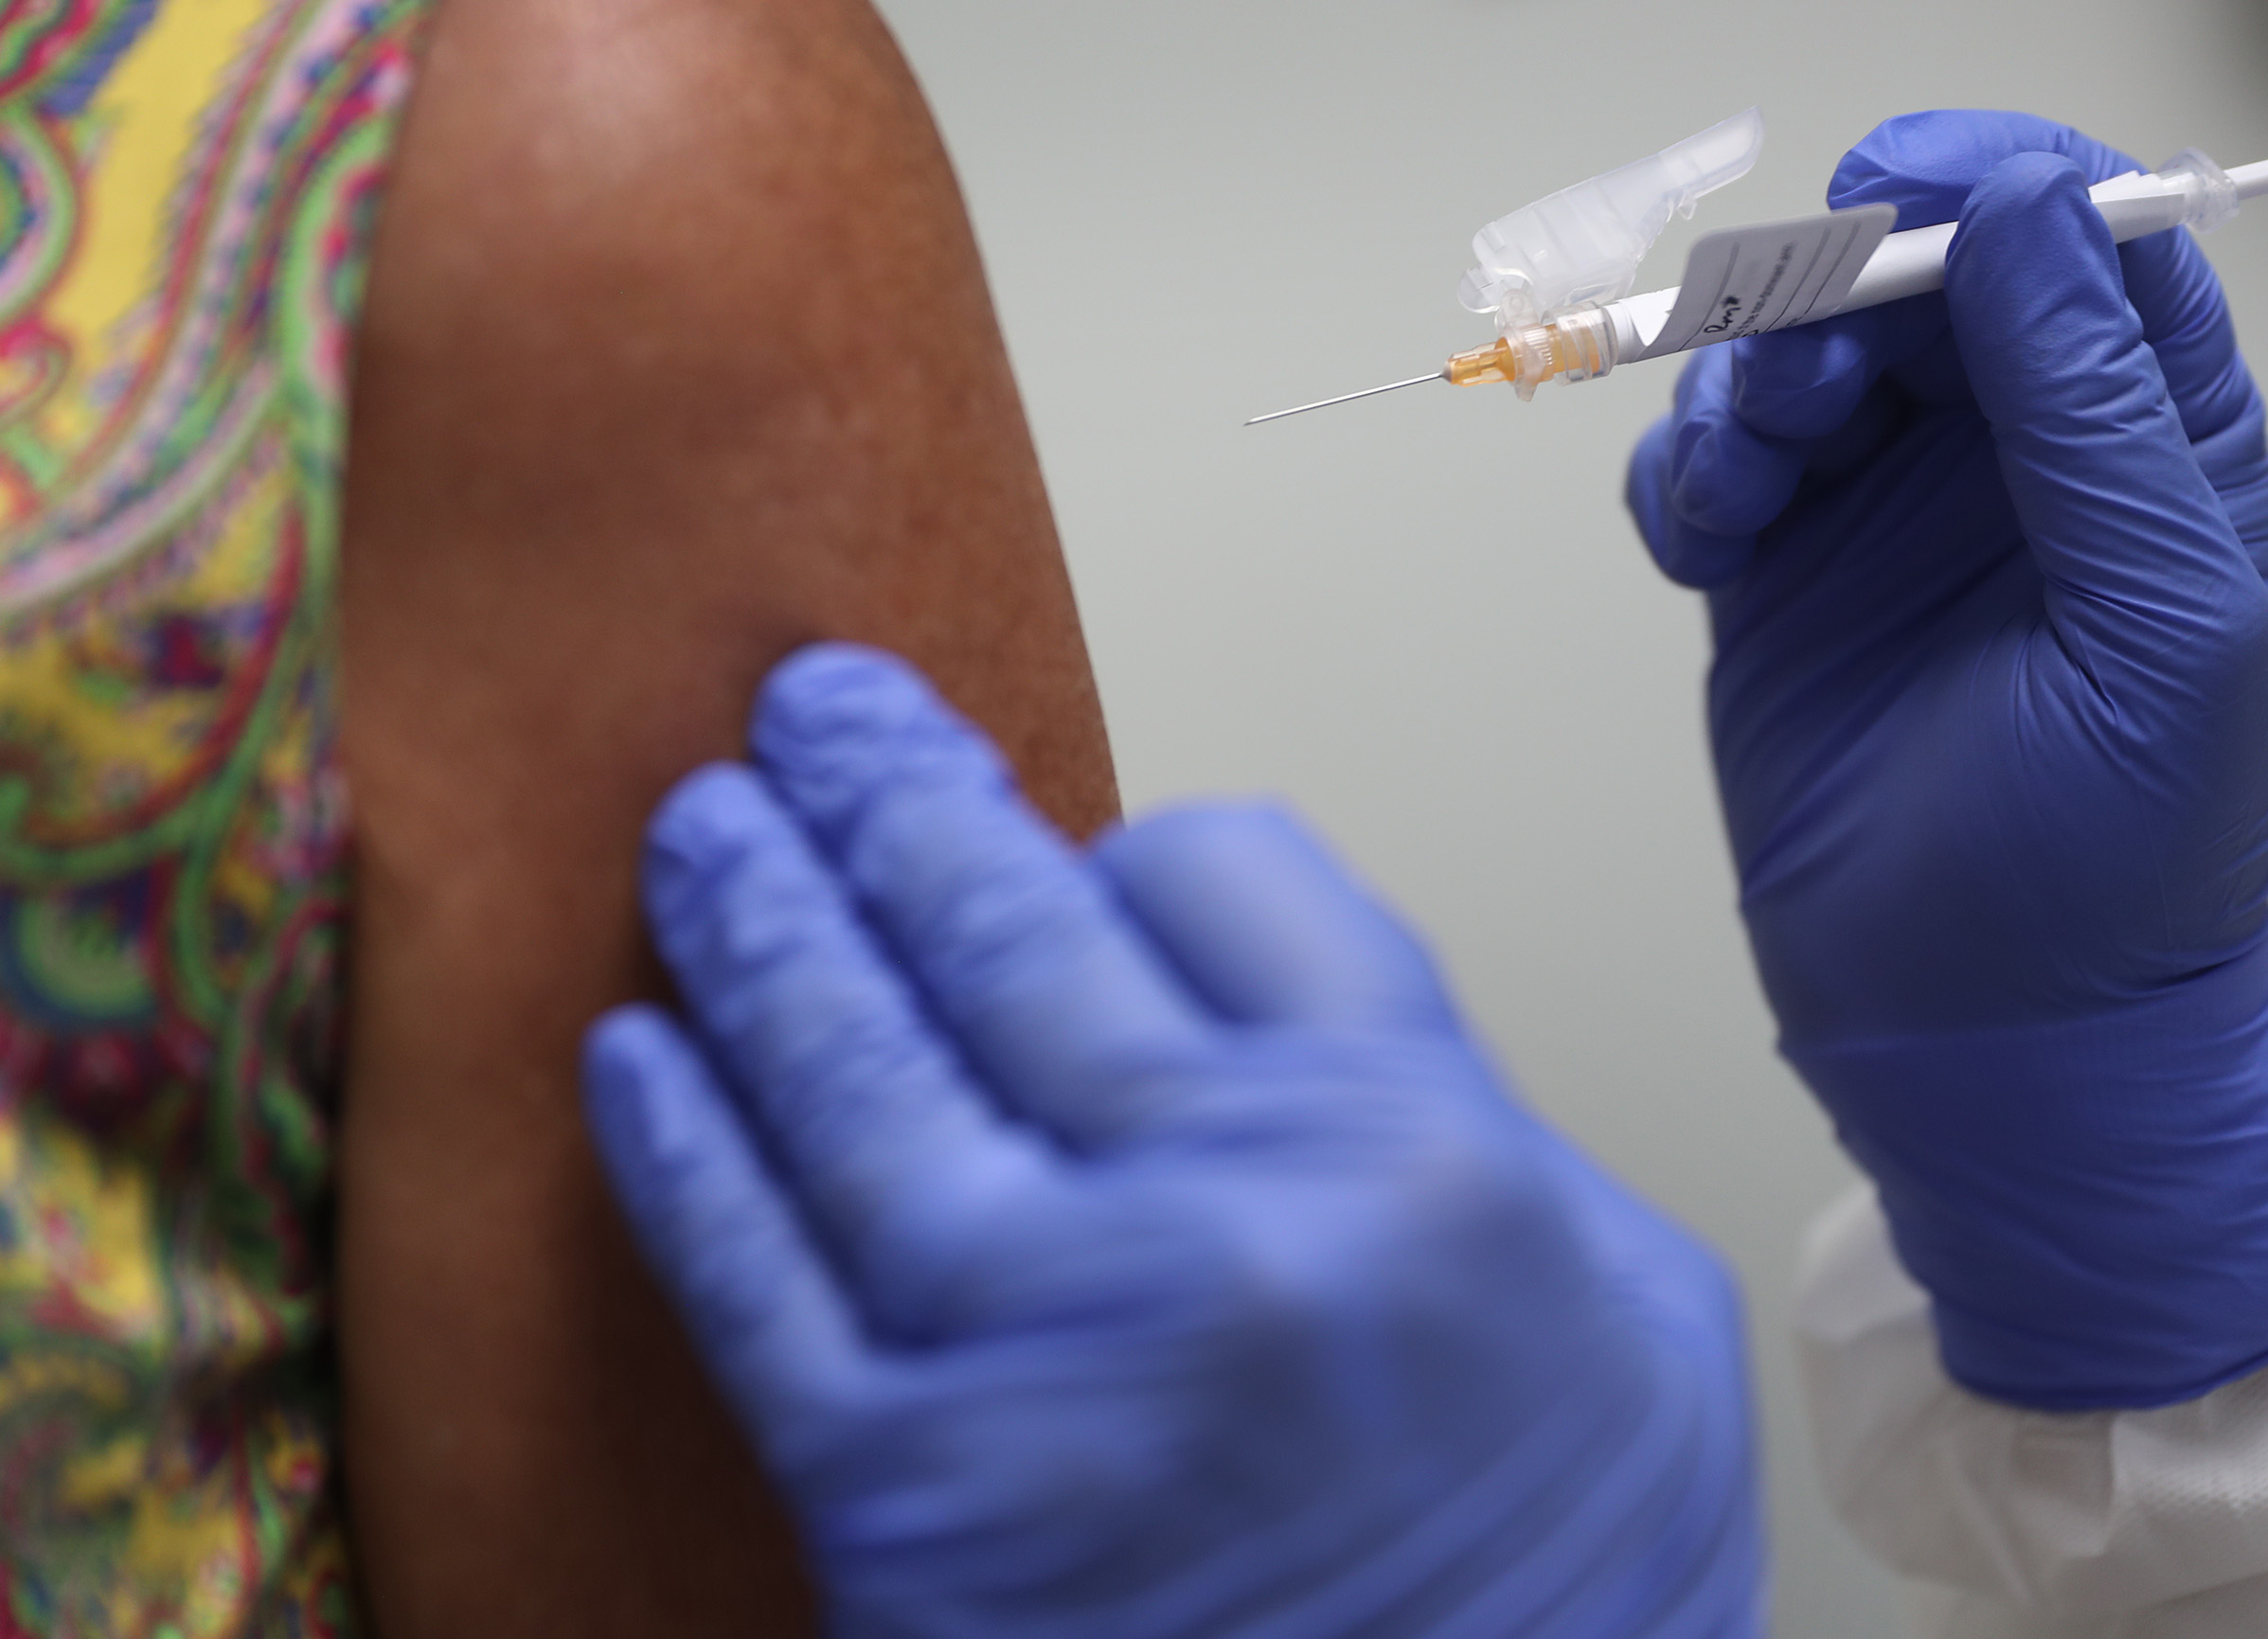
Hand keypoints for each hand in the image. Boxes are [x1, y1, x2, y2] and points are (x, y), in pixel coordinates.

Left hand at [582, 646, 1760, 1637]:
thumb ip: (1457, 1114)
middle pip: (1011, 931)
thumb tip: (1274, 997)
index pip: (1223, 873)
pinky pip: (754, 1277)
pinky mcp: (902, 1498)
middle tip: (814, 715)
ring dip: (758, 927)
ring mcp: (1045, 1354)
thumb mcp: (1626, 1309)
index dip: (1138, 843)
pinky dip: (683, 1155)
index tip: (1093, 851)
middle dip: (895, 798)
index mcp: (1417, 1148)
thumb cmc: (1557, 1593)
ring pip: (854, 1072)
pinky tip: (640, 1057)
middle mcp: (1227, 1220)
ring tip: (704, 833)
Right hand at [1627, 112, 2267, 1410]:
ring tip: (1752, 484)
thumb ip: (2100, 409)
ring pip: (1788, 351)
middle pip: (1907, 271)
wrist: (1993, 1046)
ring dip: (1745, 379)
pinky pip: (1705, 463)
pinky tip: (1706, 544)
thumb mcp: (2160, 622)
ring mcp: (1883, 512)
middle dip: (1832, 289)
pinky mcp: (1777, 580)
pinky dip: (1684, 473)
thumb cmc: (2122, 860)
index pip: (2081, 235)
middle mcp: (2013, 451)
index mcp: (2147, 439)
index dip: (1991, 181)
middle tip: (1799, 374)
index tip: (1898, 185)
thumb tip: (2034, 207)